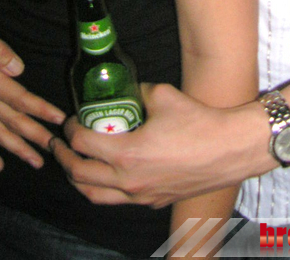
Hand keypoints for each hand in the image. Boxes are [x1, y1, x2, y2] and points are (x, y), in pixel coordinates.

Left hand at [52, 82, 273, 206]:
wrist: (229, 149)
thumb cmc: (197, 121)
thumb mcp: (162, 95)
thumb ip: (138, 91)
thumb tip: (128, 89)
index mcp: (127, 155)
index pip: (83, 144)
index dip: (71, 130)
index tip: (70, 120)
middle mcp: (129, 181)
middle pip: (80, 175)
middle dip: (64, 158)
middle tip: (59, 144)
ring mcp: (142, 196)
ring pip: (95, 196)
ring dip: (79, 180)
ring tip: (74, 165)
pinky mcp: (155, 201)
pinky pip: (119, 200)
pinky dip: (104, 189)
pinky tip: (108, 176)